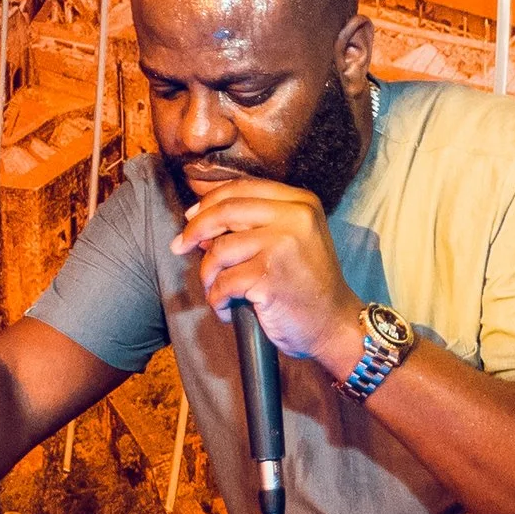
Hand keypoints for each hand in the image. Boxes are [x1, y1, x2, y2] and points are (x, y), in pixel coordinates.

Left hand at [169, 177, 362, 375]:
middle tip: (180, 247)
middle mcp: (294, 218)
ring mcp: (282, 245)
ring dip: (208, 276)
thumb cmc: (308, 286)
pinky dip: (218, 301)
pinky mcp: (268, 276)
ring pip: (219, 251)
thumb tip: (200, 223)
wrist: (335, 324)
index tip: (190, 217)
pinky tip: (229, 311)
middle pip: (224, 211)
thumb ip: (255, 225)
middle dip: (194, 230)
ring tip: (218, 292)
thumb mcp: (292, 241)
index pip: (241, 189)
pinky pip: (223, 284)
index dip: (208, 202)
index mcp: (300, 203)